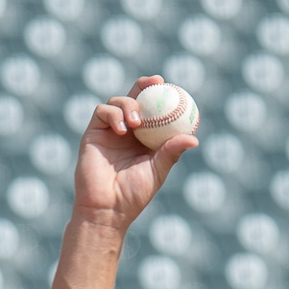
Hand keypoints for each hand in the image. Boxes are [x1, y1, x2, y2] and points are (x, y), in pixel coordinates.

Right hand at [71, 76, 197, 230]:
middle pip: (134, 99)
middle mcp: (127, 131)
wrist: (107, 207)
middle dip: (144, 85)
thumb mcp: (158, 170)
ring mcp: (109, 130)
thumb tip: (194, 139)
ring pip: (117, 102)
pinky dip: (113, 114)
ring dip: (129, 105)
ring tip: (137, 124)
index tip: (171, 87)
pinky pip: (102, 111)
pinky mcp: (93, 132)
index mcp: (144, 139)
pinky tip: (123, 130)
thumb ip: (172, 151)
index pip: (153, 111)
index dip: (160, 96)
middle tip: (156, 82)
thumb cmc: (134, 193)